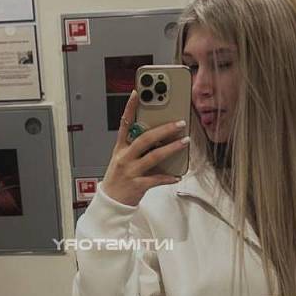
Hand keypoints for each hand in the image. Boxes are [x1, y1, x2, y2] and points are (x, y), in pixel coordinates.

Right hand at [101, 90, 189, 205]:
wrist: (110, 202)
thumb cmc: (118, 179)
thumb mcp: (122, 159)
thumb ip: (136, 147)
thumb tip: (158, 136)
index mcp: (120, 148)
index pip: (124, 123)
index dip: (130, 108)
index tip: (137, 93)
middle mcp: (125, 157)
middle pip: (145, 139)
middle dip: (164, 129)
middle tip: (179, 122)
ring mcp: (131, 171)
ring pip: (154, 156)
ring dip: (171, 148)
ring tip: (184, 142)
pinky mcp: (138, 185)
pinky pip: (156, 179)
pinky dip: (168, 177)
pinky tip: (177, 175)